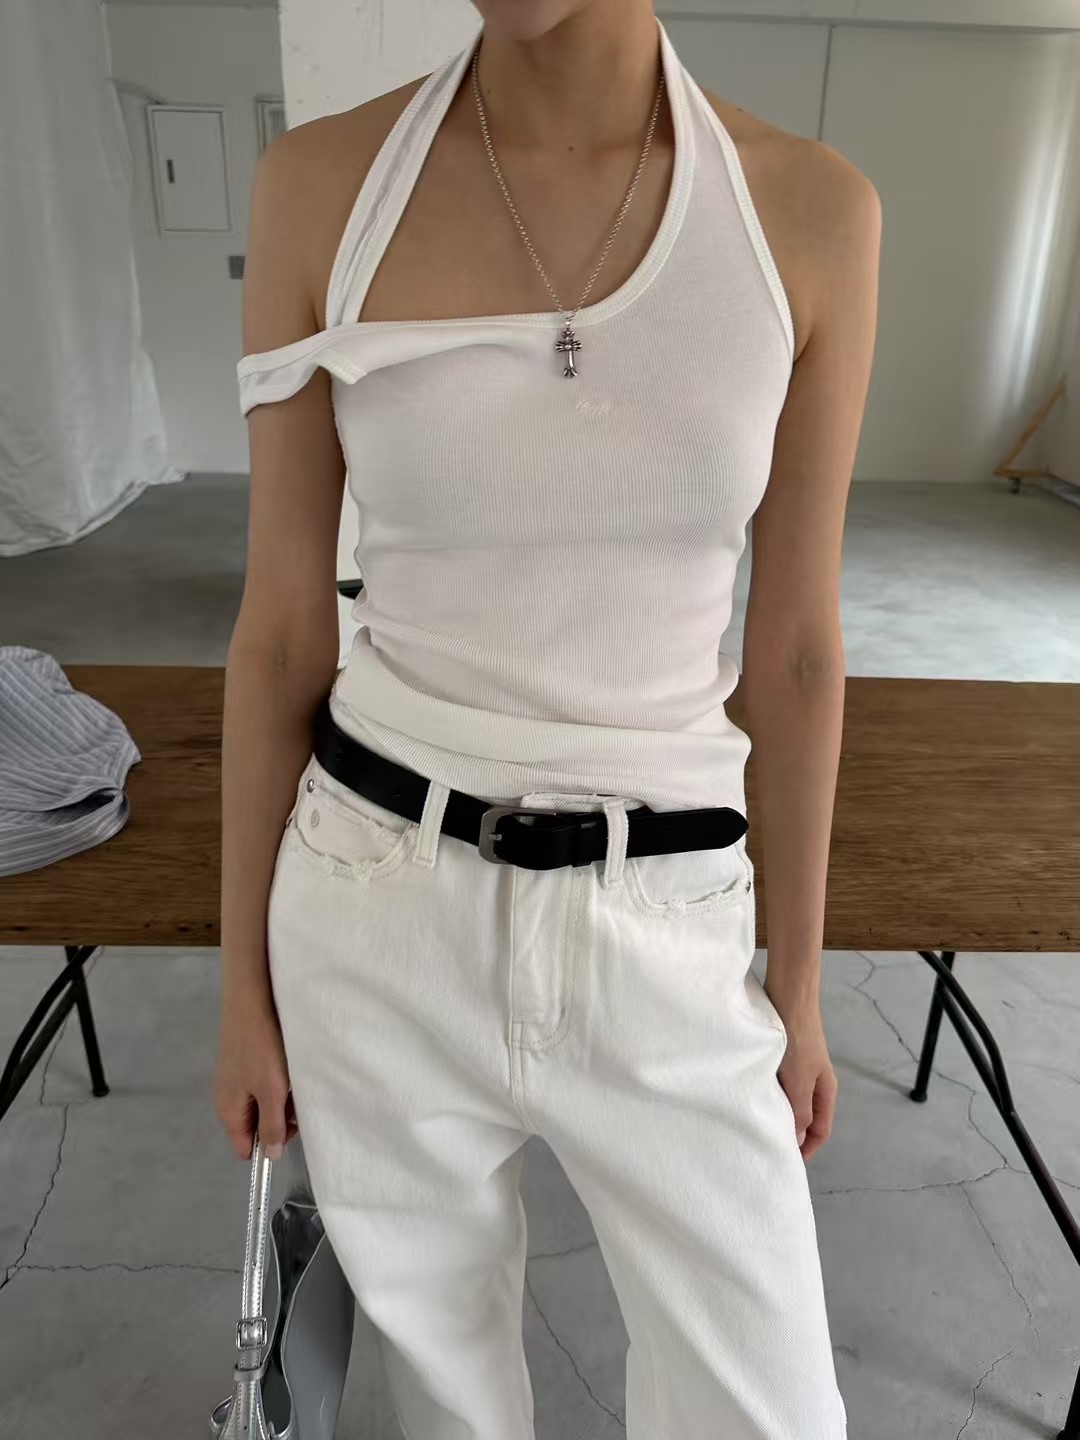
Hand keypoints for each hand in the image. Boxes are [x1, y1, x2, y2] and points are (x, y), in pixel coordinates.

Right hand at [214, 981, 298, 1161]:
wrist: (251, 1001)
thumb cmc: (261, 1047)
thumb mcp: (272, 1092)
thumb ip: (271, 1126)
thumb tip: (271, 1155)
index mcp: (229, 1112)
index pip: (246, 1148)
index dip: (270, 1144)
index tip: (290, 1127)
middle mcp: (228, 1100)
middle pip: (257, 1126)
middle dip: (279, 1118)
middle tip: (294, 1098)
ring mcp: (235, 1081)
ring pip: (263, 1104)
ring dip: (281, 1097)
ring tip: (290, 1077)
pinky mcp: (244, 1065)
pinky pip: (263, 1085)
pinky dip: (277, 1080)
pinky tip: (284, 1065)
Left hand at [767, 986, 837, 1161]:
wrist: (788, 997)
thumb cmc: (798, 1038)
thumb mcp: (799, 1081)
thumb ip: (800, 1111)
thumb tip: (799, 1139)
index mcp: (825, 1090)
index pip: (820, 1130)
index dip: (806, 1149)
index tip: (787, 1161)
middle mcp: (813, 1082)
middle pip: (804, 1117)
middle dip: (790, 1133)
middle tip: (768, 1146)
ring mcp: (797, 1069)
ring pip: (789, 1101)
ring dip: (777, 1113)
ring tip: (758, 1125)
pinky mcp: (782, 1058)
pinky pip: (777, 1085)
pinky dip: (768, 1095)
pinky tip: (752, 1097)